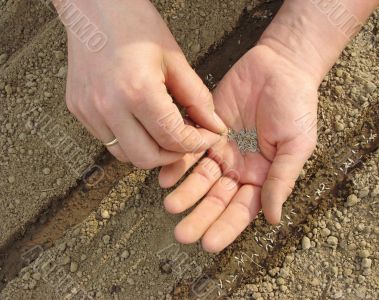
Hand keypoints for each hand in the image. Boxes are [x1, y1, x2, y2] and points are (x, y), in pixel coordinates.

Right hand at [60, 0, 225, 168]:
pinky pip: (108, 140)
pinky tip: (141, 122)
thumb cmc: (134, 24)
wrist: (93, 6)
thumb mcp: (174, 59)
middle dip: (172, 155)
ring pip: (124, 155)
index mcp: (138, 91)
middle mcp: (109, 107)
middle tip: (186, 141)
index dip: (197, 143)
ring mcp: (89, 110)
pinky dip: (129, 140)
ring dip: (150, 151)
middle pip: (146, 158)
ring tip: (164, 132)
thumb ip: (197, 98)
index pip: (173, 138)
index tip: (207, 137)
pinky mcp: (78, 109)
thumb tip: (214, 125)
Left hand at [159, 43, 318, 251]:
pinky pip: (191, 150)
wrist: (280, 66)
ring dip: (186, 193)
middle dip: (200, 217)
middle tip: (182, 234)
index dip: (226, 227)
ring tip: (170, 206)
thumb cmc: (297, 106)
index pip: (243, 209)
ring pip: (201, 178)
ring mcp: (223, 149)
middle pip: (218, 199)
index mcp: (263, 176)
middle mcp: (240, 167)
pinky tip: (165, 177)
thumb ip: (281, 180)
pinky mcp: (208, 130)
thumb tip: (274, 219)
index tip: (209, 244)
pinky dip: (179, 164)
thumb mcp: (296, 145)